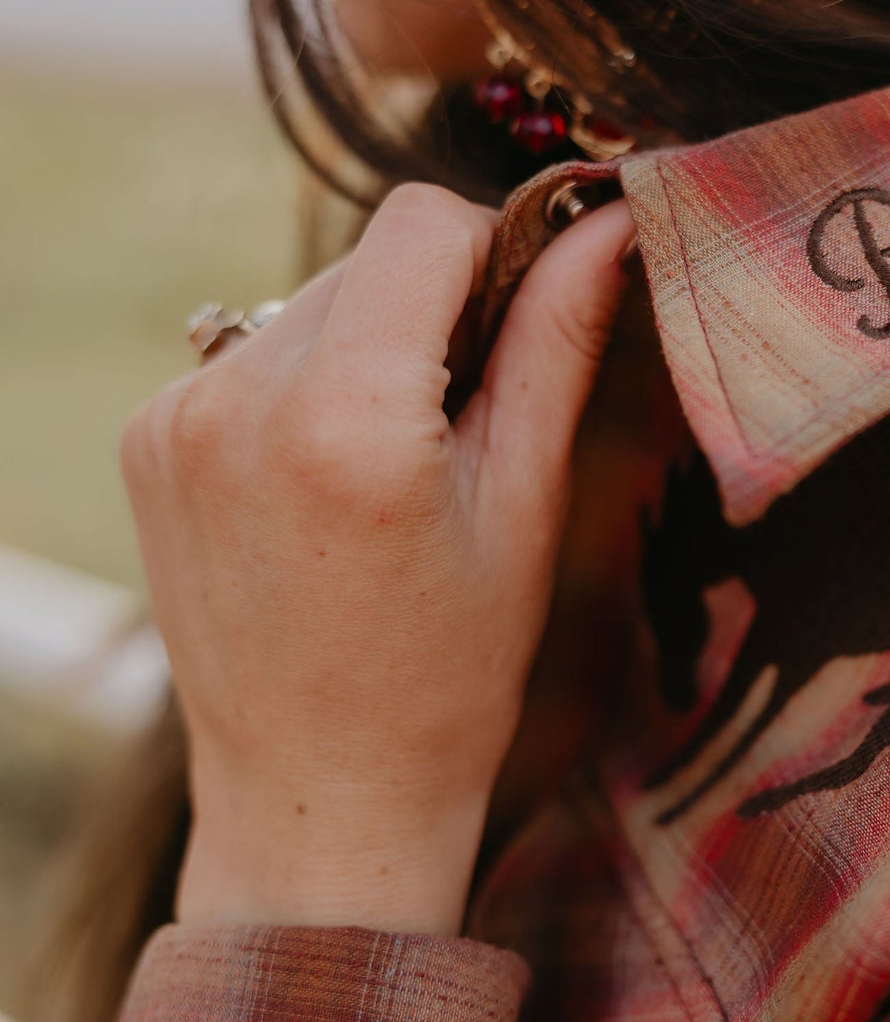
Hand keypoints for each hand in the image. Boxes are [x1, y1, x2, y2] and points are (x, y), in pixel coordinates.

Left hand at [121, 184, 635, 937]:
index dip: (495, 248)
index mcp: (345, 416)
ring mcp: (176, 419)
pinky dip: (305, 387)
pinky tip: (331, 484)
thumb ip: (556, 344)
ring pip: (308, 303)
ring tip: (394, 467)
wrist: (314, 801)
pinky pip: (251, 356)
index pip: (423, 222)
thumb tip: (608, 220)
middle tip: (468, 421)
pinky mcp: (148, 441)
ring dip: (367, 345)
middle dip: (432, 308)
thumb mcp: (522, 506)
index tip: (526, 319)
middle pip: (366, 260)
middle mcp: (238, 399)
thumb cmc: (446, 677)